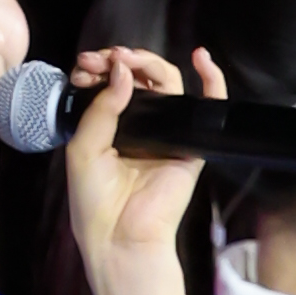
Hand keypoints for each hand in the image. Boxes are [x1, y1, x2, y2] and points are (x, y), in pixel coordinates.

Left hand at [67, 43, 222, 284]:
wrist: (119, 237)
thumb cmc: (94, 202)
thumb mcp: (83, 148)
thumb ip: (100, 107)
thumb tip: (123, 70)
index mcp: (111, 126)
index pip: (112, 83)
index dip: (101, 67)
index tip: (85, 64)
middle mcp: (140, 126)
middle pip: (140, 76)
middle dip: (121, 60)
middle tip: (104, 59)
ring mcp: (167, 132)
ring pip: (167, 82)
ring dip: (149, 62)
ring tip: (129, 59)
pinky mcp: (191, 144)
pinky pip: (208, 104)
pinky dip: (212, 77)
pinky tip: (200, 57)